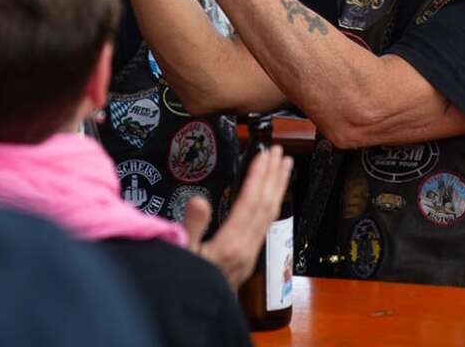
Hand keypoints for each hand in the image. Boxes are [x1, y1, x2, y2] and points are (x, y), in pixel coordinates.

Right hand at [183, 146, 292, 288]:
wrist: (193, 312)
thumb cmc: (184, 283)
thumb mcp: (180, 255)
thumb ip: (191, 228)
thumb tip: (200, 200)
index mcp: (231, 245)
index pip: (251, 202)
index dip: (259, 176)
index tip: (265, 154)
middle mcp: (246, 248)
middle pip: (266, 206)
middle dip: (274, 176)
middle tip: (280, 152)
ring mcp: (249, 254)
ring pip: (269, 216)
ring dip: (277, 188)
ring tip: (284, 167)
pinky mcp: (247, 258)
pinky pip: (264, 225)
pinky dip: (270, 204)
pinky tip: (270, 197)